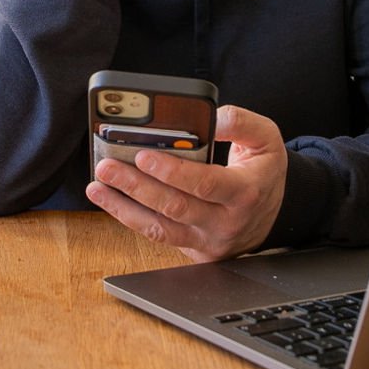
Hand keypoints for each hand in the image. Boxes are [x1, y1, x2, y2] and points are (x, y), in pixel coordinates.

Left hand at [87, 105, 286, 261]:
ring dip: (124, 207)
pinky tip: (110, 200)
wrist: (270, 215)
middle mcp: (225, 221)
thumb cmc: (263, 172)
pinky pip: (158, 236)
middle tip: (108, 166)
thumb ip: (240, 122)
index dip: (172, 172)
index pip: (205, 184)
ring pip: (161, 228)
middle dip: (136, 186)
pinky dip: (130, 218)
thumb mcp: (266, 139)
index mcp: (245, 191)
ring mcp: (207, 240)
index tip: (143, 155)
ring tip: (98, 186)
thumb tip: (209, 119)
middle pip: (175, 207)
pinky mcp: (192, 249)